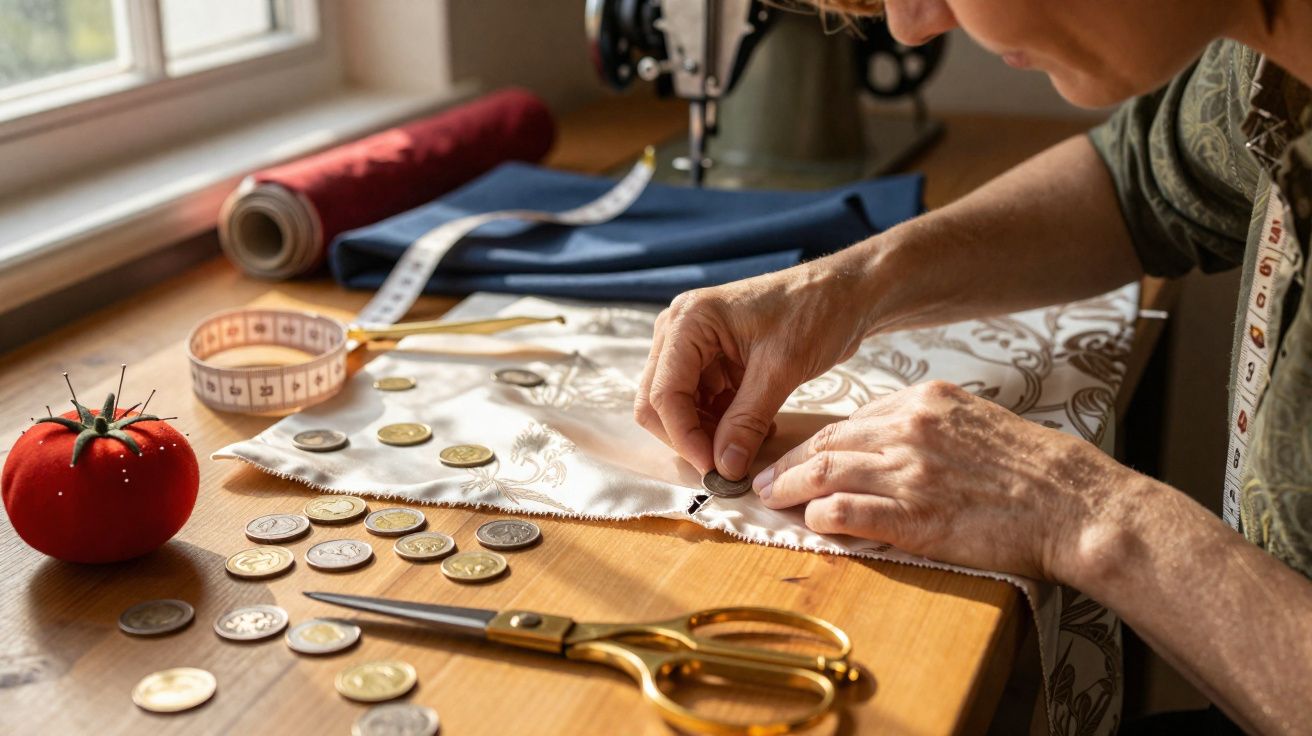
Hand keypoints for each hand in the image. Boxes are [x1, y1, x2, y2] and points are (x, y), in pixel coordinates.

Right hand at [635, 255, 875, 479]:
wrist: (844, 294)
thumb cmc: (815, 312)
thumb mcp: (781, 369)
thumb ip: (746, 421)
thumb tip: (723, 469)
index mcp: (688, 321)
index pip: (665, 393)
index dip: (685, 437)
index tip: (715, 469)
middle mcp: (679, 331)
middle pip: (659, 402)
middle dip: (690, 437)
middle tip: (726, 465)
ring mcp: (693, 346)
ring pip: (680, 408)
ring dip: (709, 433)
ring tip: (751, 442)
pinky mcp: (712, 360)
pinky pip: (703, 403)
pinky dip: (723, 423)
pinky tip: (757, 428)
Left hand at [752, 381, 1125, 581]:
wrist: (1073, 504)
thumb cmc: (1032, 469)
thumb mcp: (977, 422)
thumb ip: (930, 426)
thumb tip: (888, 440)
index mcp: (925, 401)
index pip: (851, 419)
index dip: (814, 439)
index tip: (795, 453)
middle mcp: (909, 429)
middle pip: (827, 442)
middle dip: (786, 461)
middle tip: (761, 477)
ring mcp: (909, 472)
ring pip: (823, 473)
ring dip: (788, 488)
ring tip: (769, 499)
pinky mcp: (913, 516)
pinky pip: (845, 511)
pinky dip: (820, 516)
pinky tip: (810, 522)